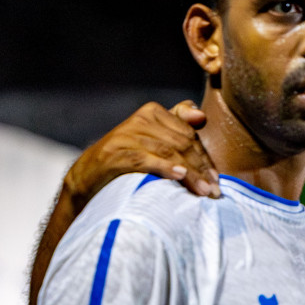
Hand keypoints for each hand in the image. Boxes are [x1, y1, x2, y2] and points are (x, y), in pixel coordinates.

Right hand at [64, 101, 219, 201]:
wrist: (88, 177)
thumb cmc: (127, 161)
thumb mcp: (152, 140)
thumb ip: (176, 125)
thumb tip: (200, 114)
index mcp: (153, 112)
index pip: (189, 134)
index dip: (205, 158)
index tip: (217, 179)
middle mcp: (140, 120)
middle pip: (182, 143)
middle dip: (201, 169)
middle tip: (215, 191)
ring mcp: (127, 136)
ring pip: (169, 152)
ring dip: (190, 174)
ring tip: (204, 192)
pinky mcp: (116, 154)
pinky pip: (146, 159)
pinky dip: (165, 168)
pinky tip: (179, 177)